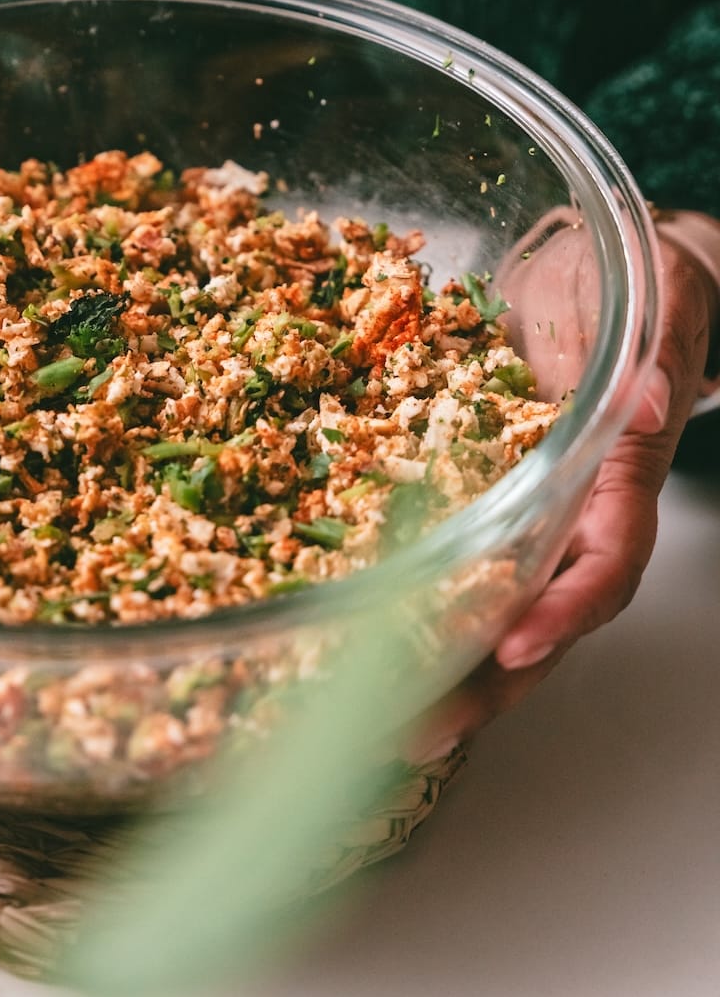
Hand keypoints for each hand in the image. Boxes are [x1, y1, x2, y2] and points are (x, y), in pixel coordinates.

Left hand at [420, 211, 719, 754]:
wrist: (604, 267)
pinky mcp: (468, 493)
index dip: (562, 612)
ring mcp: (519, 512)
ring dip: (432, 667)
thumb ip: (652, 354)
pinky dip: (397, 605)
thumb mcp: (655, 303)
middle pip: (535, 620)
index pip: (603, 565)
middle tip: (418, 729)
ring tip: (366, 722)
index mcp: (621, 479)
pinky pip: (437, 559)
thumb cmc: (635, 286)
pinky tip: (341, 641)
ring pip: (482, 610)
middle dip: (481, 683)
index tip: (515, 645)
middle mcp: (569, 515)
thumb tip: (642, 397)